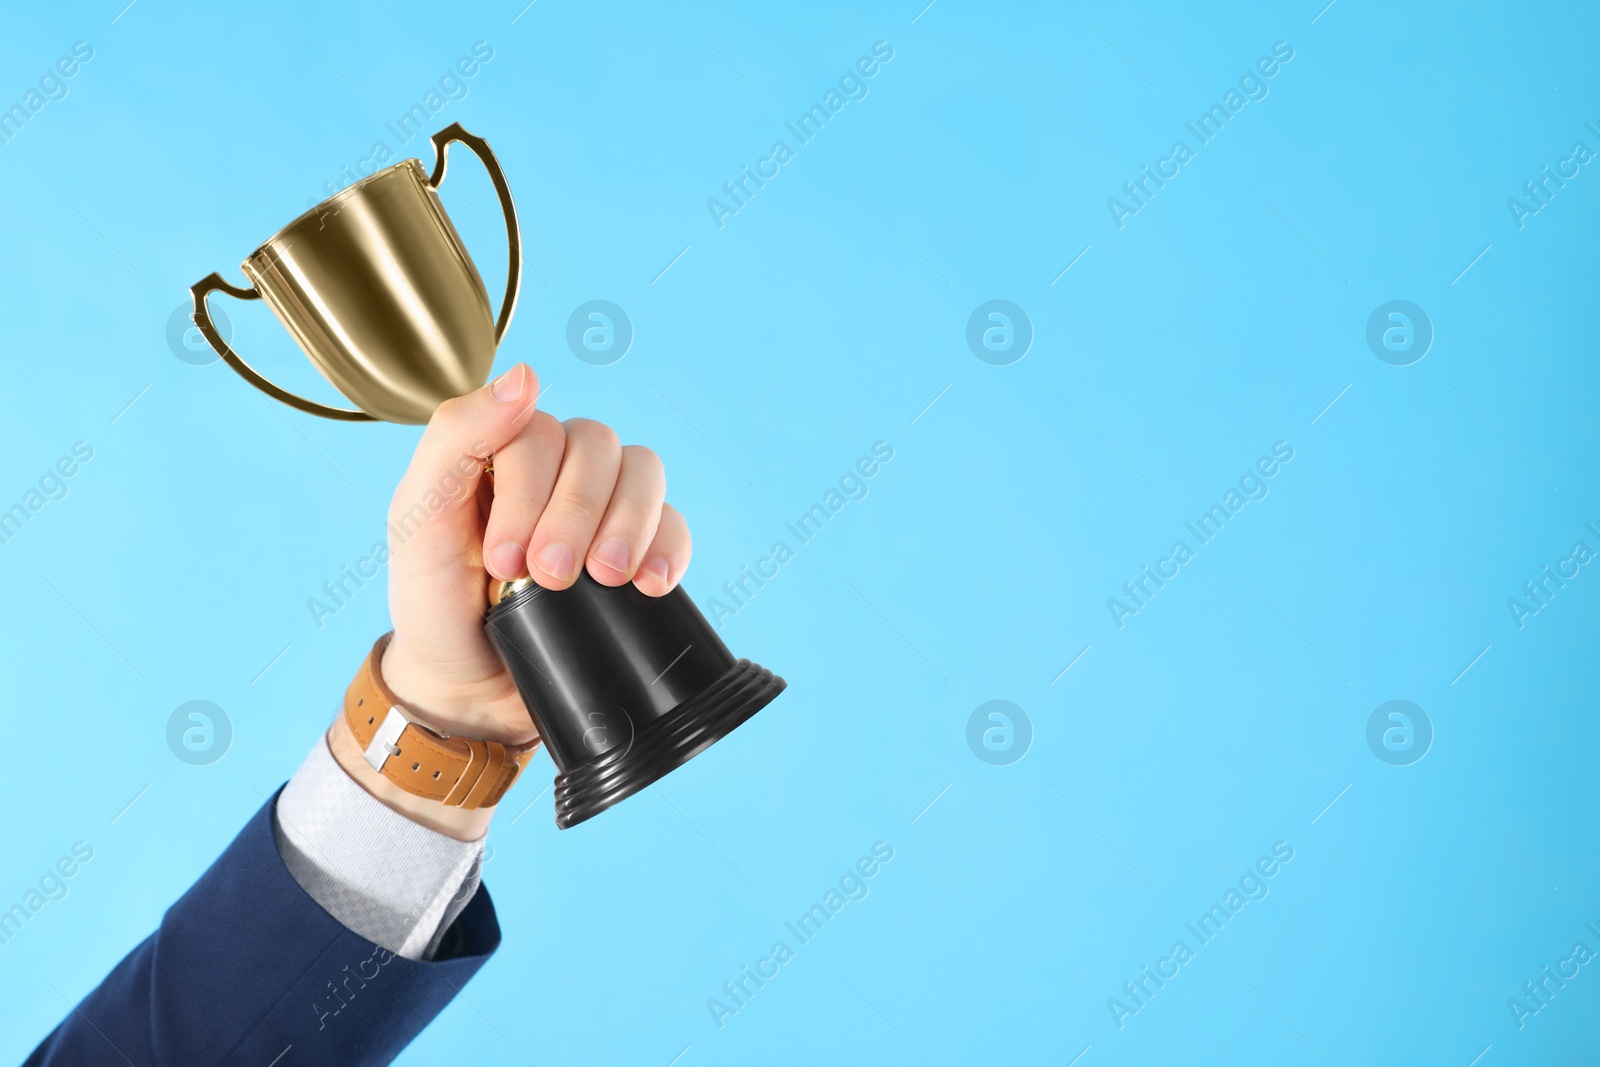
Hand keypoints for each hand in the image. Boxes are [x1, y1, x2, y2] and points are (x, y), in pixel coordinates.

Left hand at [327, 363, 691, 837]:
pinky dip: (669, 549)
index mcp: (501, 450)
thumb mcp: (418, 519)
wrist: (469, 692)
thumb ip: (457, 437)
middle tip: (550, 577)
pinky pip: (676, 525)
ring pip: (644, 472)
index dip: (530, 491)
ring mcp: (603, 508)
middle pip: (598, 446)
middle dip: (577, 513)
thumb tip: (526, 375)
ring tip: (606, 579)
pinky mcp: (638, 552)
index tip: (507, 561)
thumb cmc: (435, 603)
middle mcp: (557, 469)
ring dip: (629, 523)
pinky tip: (649, 583)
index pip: (539, 431)